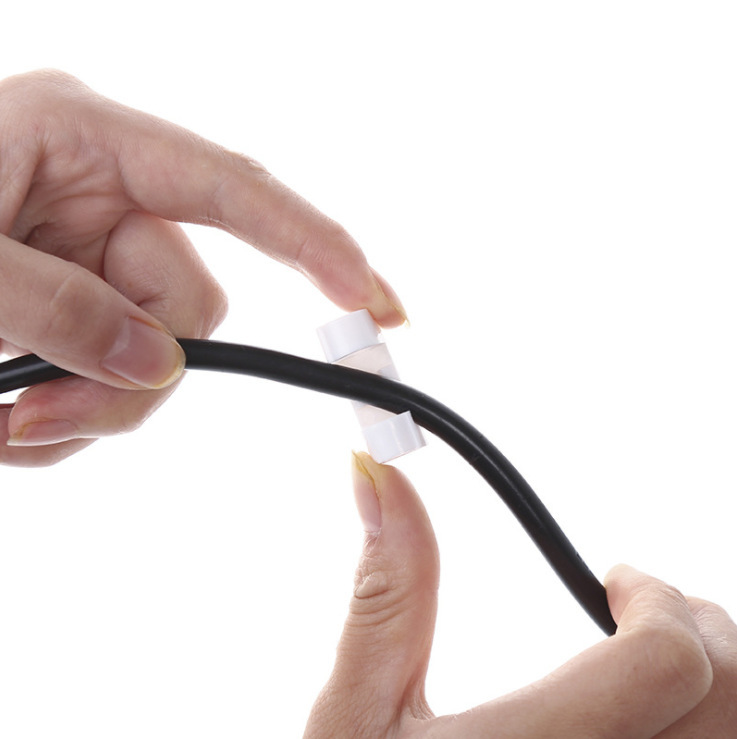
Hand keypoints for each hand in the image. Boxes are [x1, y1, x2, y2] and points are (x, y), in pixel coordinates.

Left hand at [0, 70, 404, 465]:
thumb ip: (54, 309)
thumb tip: (157, 363)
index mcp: (85, 138)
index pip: (233, 189)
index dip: (311, 242)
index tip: (372, 298)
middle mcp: (104, 195)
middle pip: (189, 305)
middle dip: (134, 376)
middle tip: (38, 421)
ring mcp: (92, 255)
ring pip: (157, 354)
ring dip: (90, 407)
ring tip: (0, 427)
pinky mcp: (76, 304)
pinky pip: (115, 375)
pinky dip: (68, 414)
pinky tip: (4, 420)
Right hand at [305, 453, 736, 737]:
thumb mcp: (354, 716)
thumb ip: (385, 593)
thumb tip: (379, 478)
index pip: (669, 659)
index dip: (656, 596)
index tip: (615, 579)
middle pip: (732, 692)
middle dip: (701, 628)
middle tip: (639, 612)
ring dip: (720, 682)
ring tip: (651, 666)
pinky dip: (712, 728)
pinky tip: (656, 722)